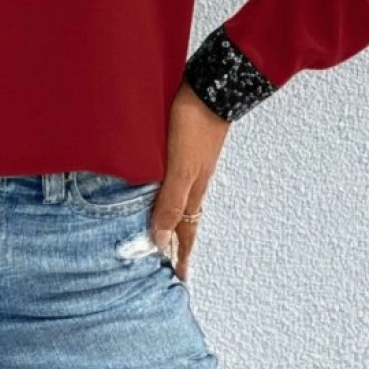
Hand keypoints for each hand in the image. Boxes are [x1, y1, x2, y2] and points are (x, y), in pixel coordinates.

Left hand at [148, 79, 231, 280]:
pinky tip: (158, 190)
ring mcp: (189, 166)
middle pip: (183, 221)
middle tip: (169, 267)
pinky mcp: (183, 149)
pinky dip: (166, 195)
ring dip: (170, 221)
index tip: (179, 281)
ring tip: (162, 236)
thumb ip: (169, 203)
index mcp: (192, 192)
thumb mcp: (179, 169)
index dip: (180, 256)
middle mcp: (192, 183)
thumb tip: (159, 241)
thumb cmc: (194, 126)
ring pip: (178, 201)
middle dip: (176, 245)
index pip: (185, 233)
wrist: (210, 87)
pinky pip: (173, 182)